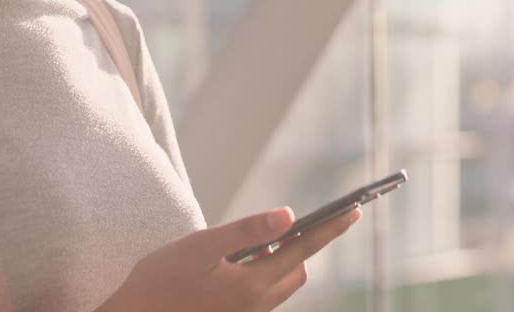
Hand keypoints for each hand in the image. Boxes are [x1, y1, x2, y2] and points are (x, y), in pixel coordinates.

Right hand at [101, 205, 361, 311]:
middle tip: (289, 223)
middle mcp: (255, 306)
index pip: (303, 249)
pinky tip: (230, 265)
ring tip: (251, 244)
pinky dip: (259, 274)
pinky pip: (260, 295)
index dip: (330, 229)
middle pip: (296, 271)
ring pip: (279, 285)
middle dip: (300, 246)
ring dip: (277, 262)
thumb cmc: (159, 282)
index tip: (354, 210)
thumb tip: (289, 215)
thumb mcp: (200, 246)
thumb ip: (247, 231)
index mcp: (251, 285)